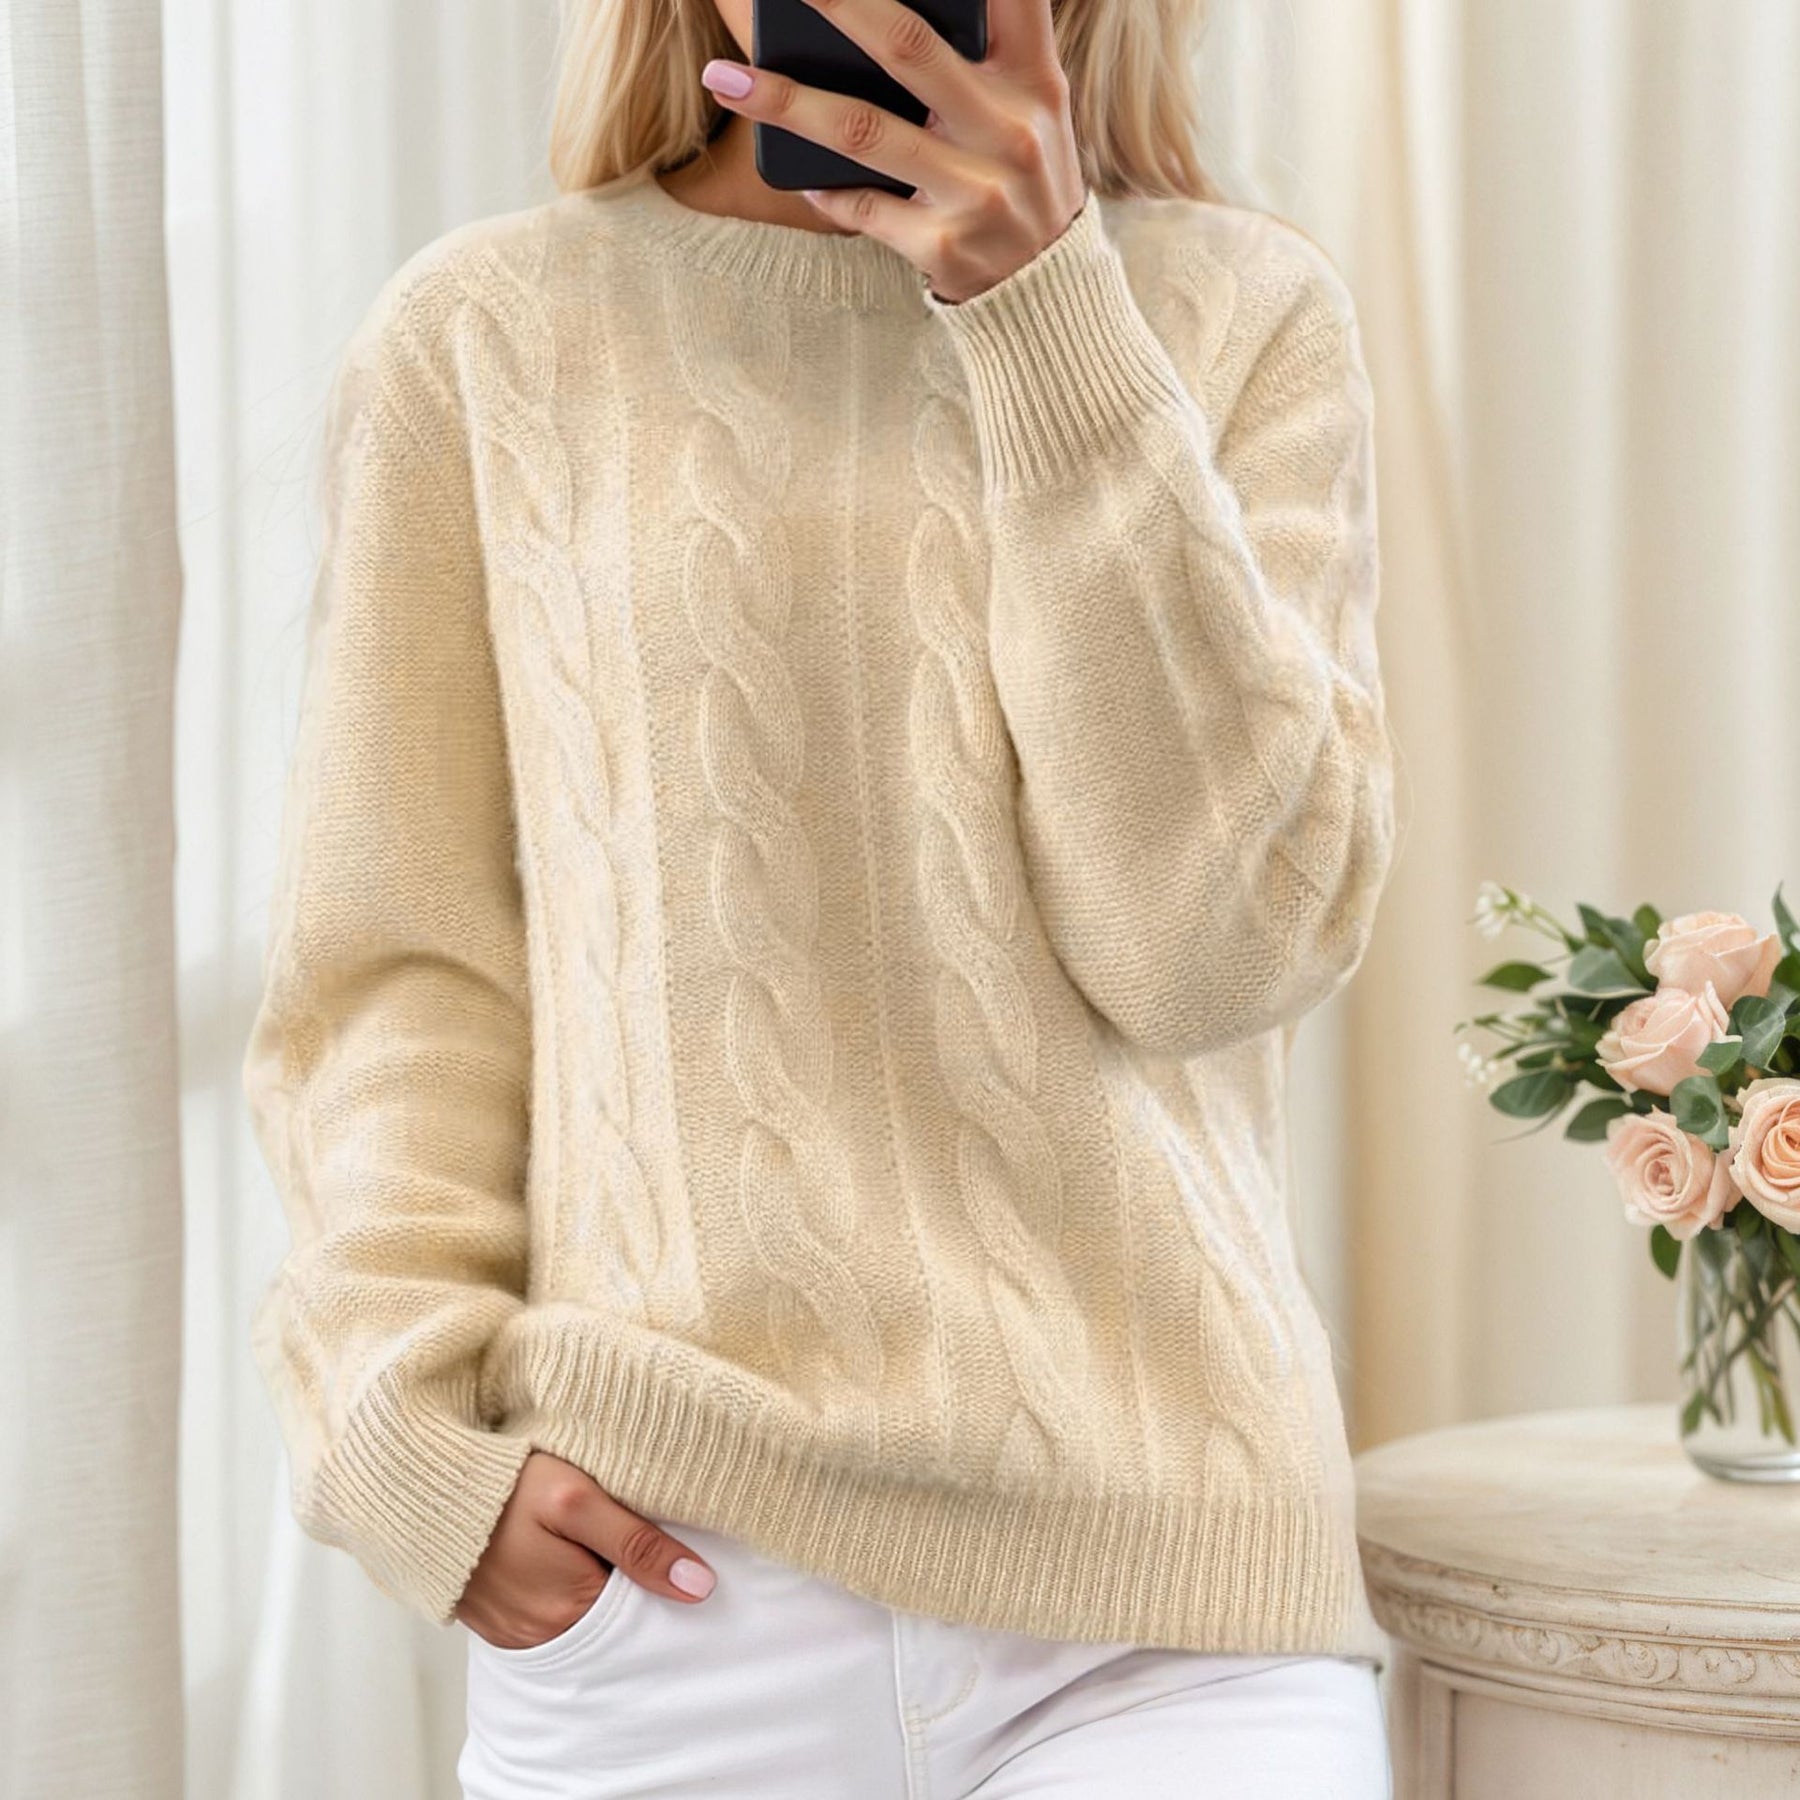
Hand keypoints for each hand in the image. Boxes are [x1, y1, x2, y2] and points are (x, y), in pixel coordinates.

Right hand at [454, 1451, 716, 1650]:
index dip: (661, 1576)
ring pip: (584, 1615)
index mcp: (570, 1612)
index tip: (675, 1543)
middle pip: (614, 1618)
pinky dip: (565, 1587)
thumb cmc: (500, 1485)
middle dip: (631, 1583)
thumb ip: (638, 1544)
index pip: (644, 1612)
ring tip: (592, 1538)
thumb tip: (700, 1588)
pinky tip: (562, 1551)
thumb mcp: (577, 1500)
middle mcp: (543, 1637)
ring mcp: (516, 1632)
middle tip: (632, 1532)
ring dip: (597, 1583)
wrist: (419, 1485)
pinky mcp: (497, 1618)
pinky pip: (549, 1613)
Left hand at [699, 0, 1084, 302]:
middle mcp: (1009, 128)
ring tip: (723, 78)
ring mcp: (976, 191)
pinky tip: (800, 173)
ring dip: (784, 101)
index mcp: (1034, 77)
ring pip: (862, 131)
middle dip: (834, 2)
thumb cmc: (1021, 176)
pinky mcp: (942, 245)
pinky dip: (824, 187)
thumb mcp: (1031, 104)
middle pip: (906, 44)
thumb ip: (992, 45)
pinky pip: (862, 206)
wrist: (1047, 293)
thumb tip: (875, 12)